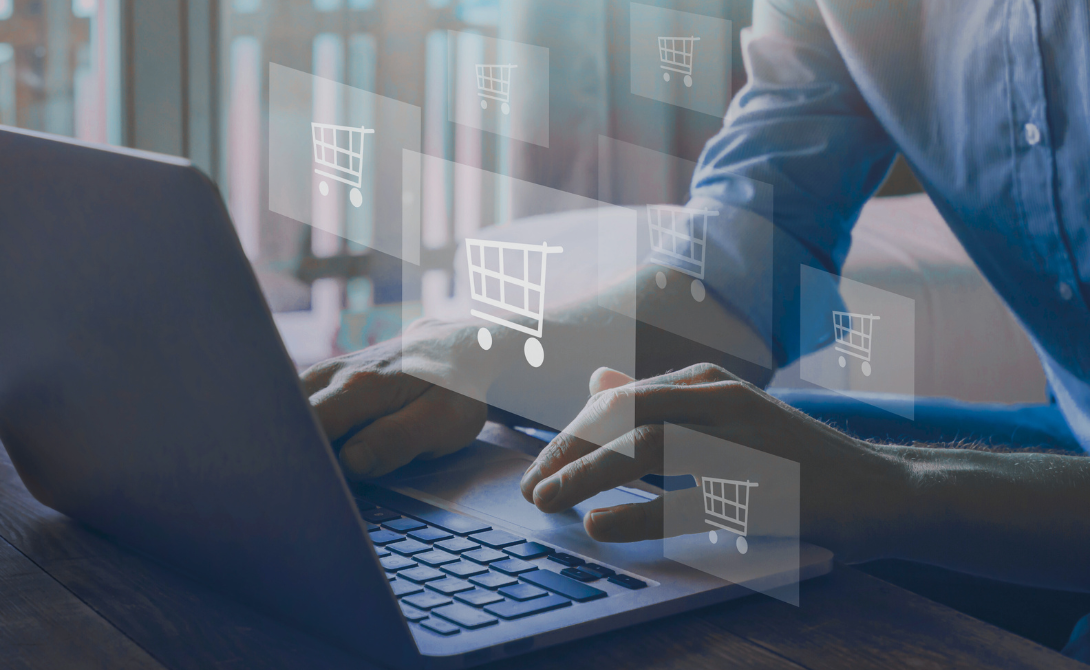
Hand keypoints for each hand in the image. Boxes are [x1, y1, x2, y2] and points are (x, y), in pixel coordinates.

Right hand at [302, 318, 501, 478]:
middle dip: (291, 455)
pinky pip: (296, 410)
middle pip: (285, 420)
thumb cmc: (452, 389)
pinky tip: (317, 455)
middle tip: (305, 491)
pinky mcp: (321, 382)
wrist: (454, 348)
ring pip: (286, 414)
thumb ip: (398, 439)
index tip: (309, 488)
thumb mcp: (443, 421)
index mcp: (359, 387)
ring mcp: (322, 376)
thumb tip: (351, 461)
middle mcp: (330, 375)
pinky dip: (301, 434)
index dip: (302, 460)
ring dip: (294, 445)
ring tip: (313, 474)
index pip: (306, 426)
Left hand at [519, 363, 907, 560]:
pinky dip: (637, 514)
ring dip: (588, 475)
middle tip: (531, 487)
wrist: (881, 489)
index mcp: (709, 382)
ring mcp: (744, 442)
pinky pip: (687, 501)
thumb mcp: (725, 415)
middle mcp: (722, 401)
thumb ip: (659, 400)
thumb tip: (597, 382)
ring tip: (548, 503)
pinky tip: (601, 526)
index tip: (539, 465)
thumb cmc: (794, 457)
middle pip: (624, 417)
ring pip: (646, 449)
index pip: (620, 399)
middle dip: (568, 451)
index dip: (571, 432)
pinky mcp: (763, 489)